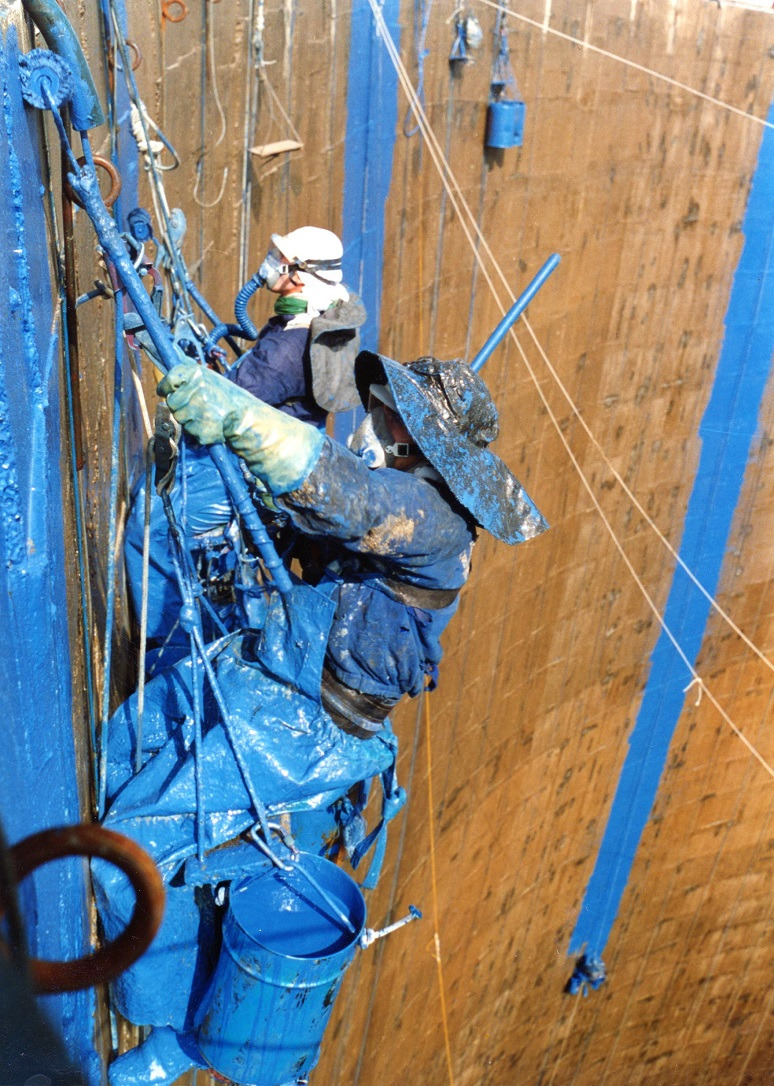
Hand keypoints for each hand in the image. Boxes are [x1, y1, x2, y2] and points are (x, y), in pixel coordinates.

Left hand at [158, 363, 324, 494]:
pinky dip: (198, 430)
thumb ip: (188, 374)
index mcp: (195, 374)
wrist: (246, 418)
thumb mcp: (209, 377)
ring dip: (190, 419)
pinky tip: (210, 424)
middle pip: (172, 402)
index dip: (166, 387)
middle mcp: (193, 390)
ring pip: (180, 418)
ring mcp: (195, 411)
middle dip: (181, 406)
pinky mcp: (198, 430)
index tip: (166, 390)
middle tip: (198, 405)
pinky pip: (190, 432)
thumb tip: (167, 367)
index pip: (169, 380)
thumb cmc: (227, 396)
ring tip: (207, 414)